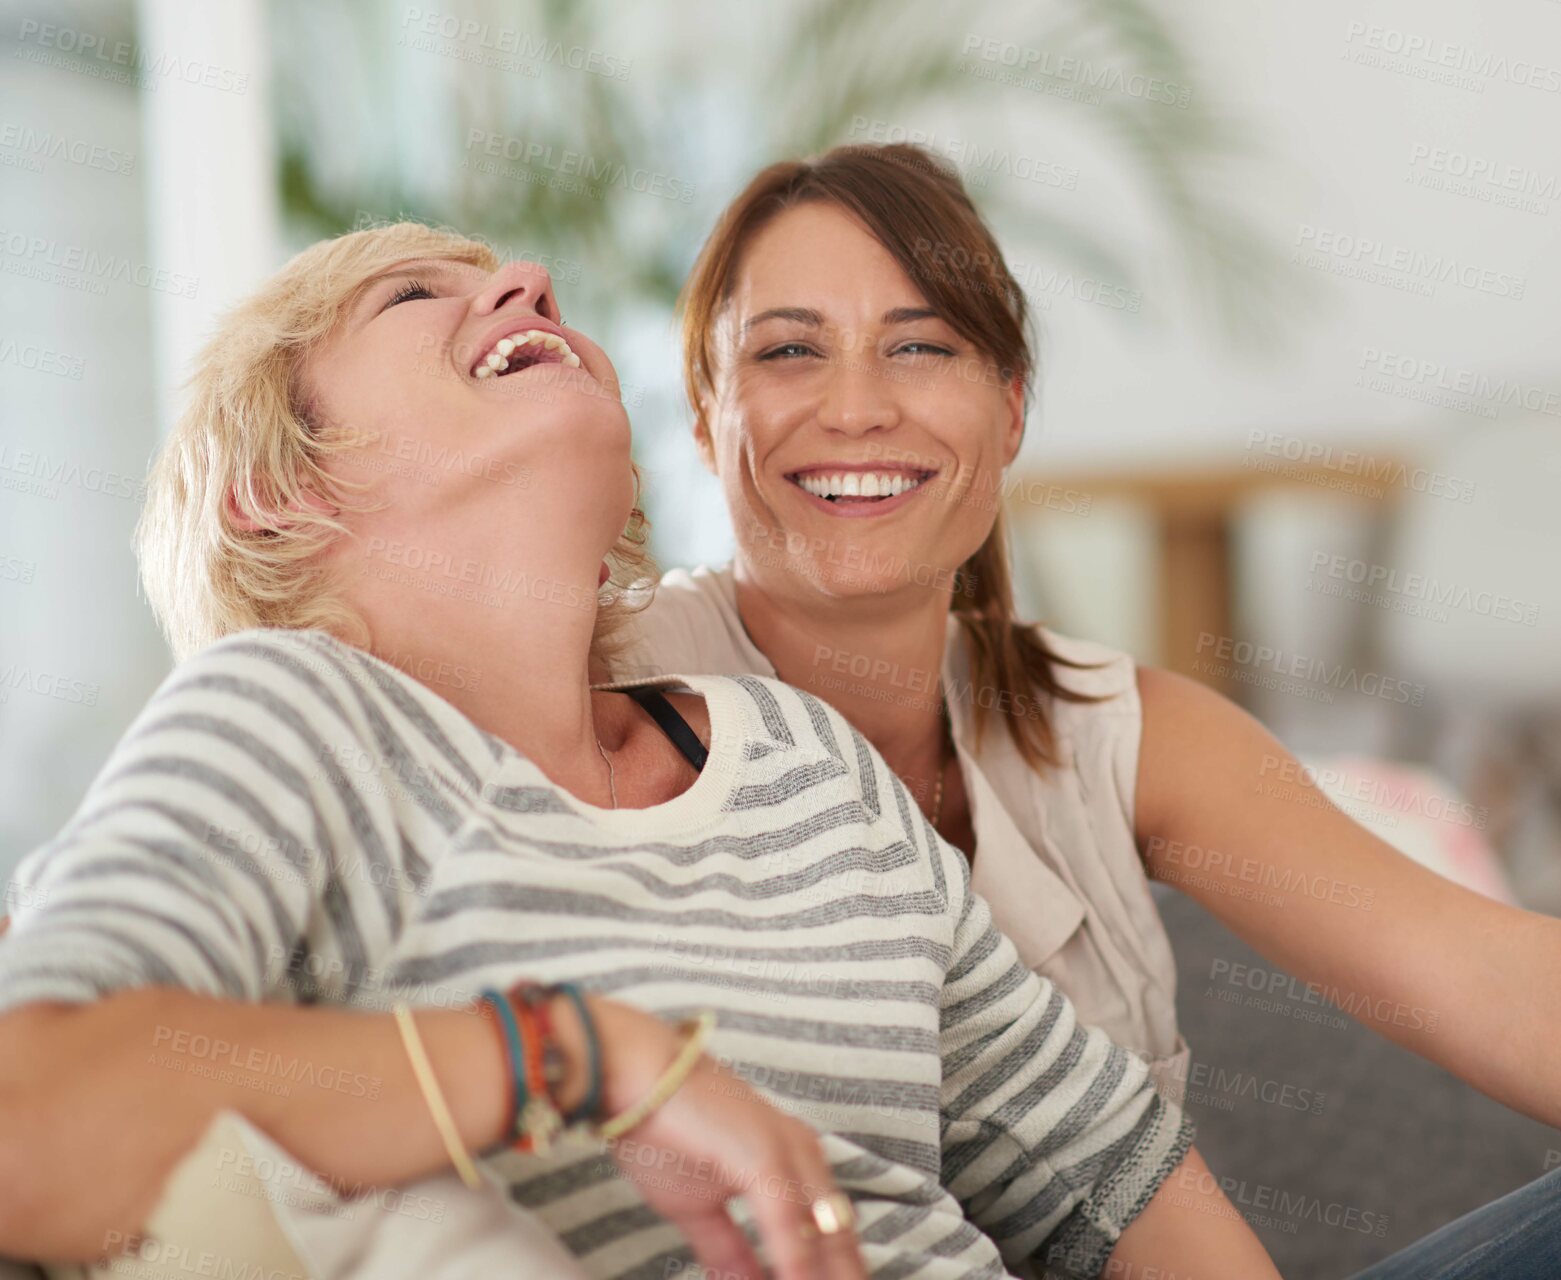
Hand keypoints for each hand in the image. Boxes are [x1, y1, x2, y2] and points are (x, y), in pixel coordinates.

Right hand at [587, 998, 867, 1279]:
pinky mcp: (767, 1156)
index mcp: (797, 1162)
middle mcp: (805, 1155)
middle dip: (840, 1279)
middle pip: (841, 1241)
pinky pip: (789, 1226)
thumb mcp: (698, 1208)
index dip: (836, 1277)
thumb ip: (729, 1252)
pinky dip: (796, 1268)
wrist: (631, 1073)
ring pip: (828, 1237)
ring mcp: (790, 1153)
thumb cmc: (660, 1127)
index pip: (833, 1238)